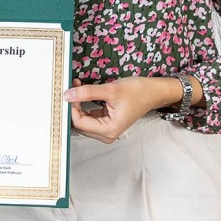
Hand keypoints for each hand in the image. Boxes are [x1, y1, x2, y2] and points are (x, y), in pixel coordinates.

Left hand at [63, 76, 184, 143]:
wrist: (152, 92)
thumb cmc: (138, 92)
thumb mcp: (111, 90)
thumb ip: (88, 92)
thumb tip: (68, 95)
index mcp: (108, 130)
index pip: (79, 122)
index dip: (72, 106)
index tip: (69, 90)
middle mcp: (106, 134)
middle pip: (79, 123)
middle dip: (73, 105)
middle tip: (72, 86)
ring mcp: (105, 130)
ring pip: (81, 120)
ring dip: (77, 104)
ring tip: (77, 86)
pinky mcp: (105, 123)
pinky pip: (87, 116)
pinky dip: (83, 105)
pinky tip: (83, 92)